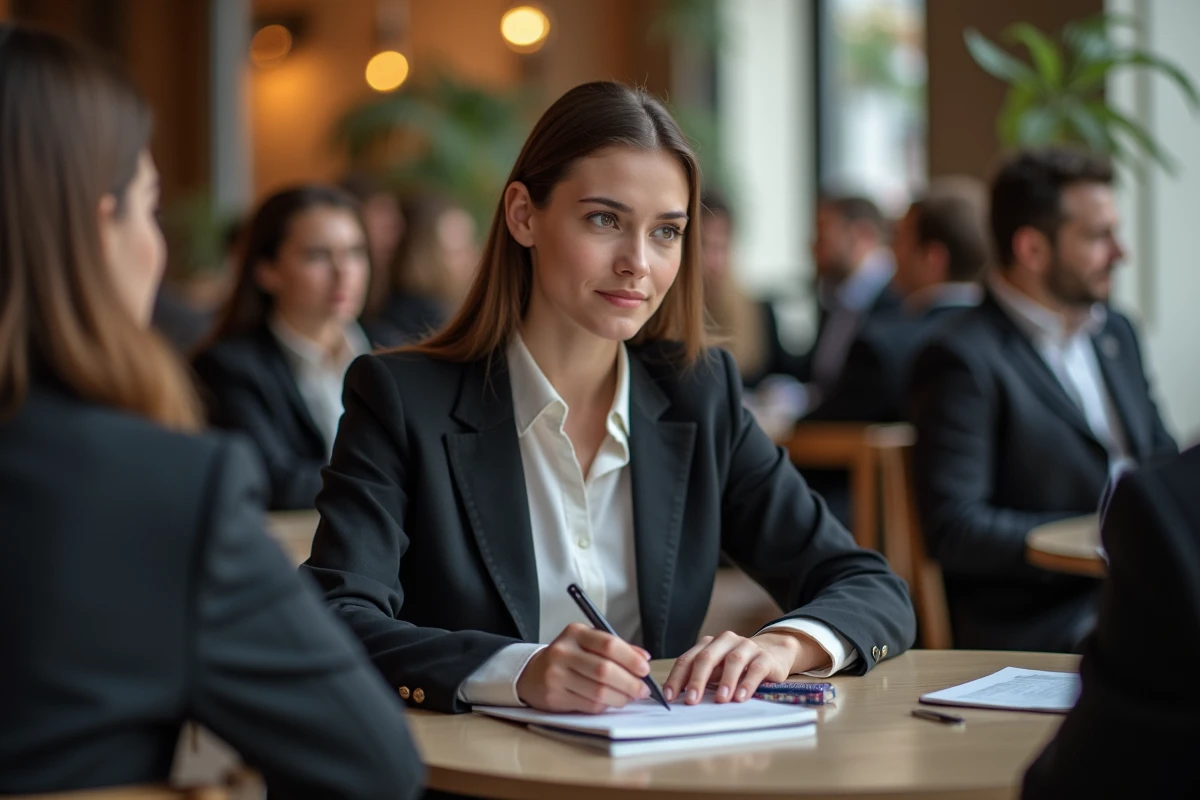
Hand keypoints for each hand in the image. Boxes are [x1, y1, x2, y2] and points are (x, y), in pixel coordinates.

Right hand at [515, 623, 651, 712]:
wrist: (532, 673)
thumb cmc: (568, 657)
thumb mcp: (588, 643)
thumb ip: (616, 648)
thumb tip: (643, 658)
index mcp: (575, 633)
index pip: (608, 644)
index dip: (630, 659)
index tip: (645, 669)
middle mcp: (563, 652)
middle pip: (604, 670)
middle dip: (630, 683)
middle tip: (643, 690)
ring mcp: (556, 675)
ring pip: (598, 692)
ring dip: (620, 698)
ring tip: (629, 697)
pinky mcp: (555, 696)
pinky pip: (589, 705)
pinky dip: (606, 706)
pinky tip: (611, 702)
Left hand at [663, 631, 816, 704]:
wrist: (773, 652)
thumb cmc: (737, 666)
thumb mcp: (716, 670)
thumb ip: (700, 679)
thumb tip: (677, 700)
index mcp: (708, 644)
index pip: (687, 660)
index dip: (677, 678)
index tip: (670, 697)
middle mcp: (725, 641)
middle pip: (706, 657)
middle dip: (697, 680)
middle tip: (691, 701)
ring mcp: (746, 647)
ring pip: (732, 660)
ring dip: (725, 681)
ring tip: (720, 700)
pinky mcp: (765, 657)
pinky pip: (755, 669)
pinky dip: (747, 683)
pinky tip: (741, 697)